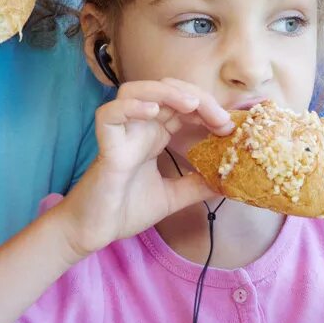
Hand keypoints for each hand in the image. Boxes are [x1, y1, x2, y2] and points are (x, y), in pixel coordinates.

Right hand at [52, 79, 233, 257]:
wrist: (95, 232)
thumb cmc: (125, 210)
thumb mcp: (172, 197)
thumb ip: (196, 187)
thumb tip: (226, 183)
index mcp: (155, 135)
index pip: (182, 105)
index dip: (207, 108)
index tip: (229, 127)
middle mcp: (139, 128)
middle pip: (165, 91)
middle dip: (195, 96)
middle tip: (220, 117)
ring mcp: (121, 134)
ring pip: (135, 90)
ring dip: (165, 91)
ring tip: (190, 104)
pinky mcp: (105, 146)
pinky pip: (109, 114)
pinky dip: (129, 107)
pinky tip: (152, 111)